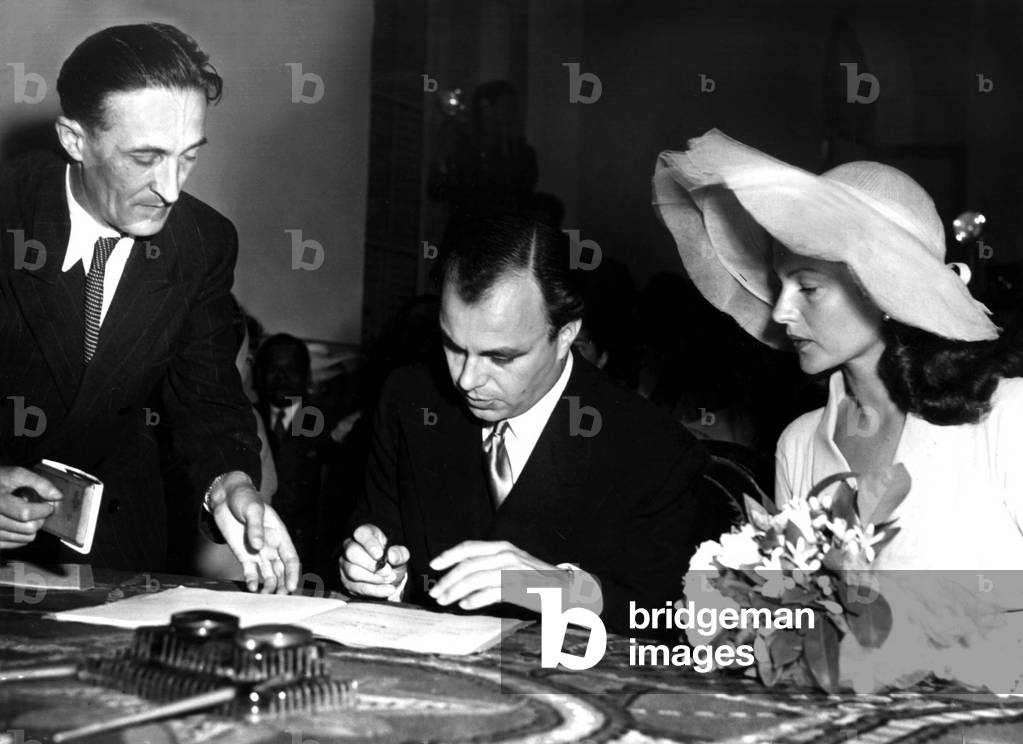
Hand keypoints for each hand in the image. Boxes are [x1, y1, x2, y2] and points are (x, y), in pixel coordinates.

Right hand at [0, 466, 61, 549]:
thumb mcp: (15, 475)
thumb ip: (38, 483)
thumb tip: (56, 496)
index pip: (25, 513)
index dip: (43, 509)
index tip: (48, 505)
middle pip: (29, 528)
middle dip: (40, 517)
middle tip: (38, 508)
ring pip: (27, 537)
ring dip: (33, 526)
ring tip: (25, 513)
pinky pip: (18, 543)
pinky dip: (24, 534)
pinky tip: (19, 522)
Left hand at [210, 472, 299, 593]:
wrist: (226, 497)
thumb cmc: (245, 499)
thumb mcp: (252, 510)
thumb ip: (256, 528)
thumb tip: (257, 547)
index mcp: (279, 534)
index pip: (290, 558)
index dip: (292, 573)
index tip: (290, 587)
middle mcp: (271, 546)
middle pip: (281, 570)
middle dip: (282, 584)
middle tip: (278, 598)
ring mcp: (257, 551)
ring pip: (268, 573)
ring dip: (268, 585)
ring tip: (265, 596)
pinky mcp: (243, 555)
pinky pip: (250, 571)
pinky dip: (252, 580)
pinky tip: (252, 588)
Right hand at [339, 523, 408, 598]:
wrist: (389, 578)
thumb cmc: (392, 561)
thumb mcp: (401, 555)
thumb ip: (399, 554)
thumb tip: (392, 555)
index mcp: (365, 534)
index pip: (361, 533)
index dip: (369, 544)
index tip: (380, 555)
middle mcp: (351, 546)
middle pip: (352, 552)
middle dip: (371, 564)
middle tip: (388, 571)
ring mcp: (346, 564)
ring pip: (352, 571)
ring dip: (374, 578)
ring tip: (390, 579)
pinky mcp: (347, 581)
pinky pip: (357, 587)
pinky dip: (375, 590)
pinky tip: (387, 589)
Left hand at [428, 540, 558, 611]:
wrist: (564, 588)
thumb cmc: (534, 579)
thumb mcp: (511, 565)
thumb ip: (489, 566)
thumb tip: (461, 576)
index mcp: (503, 547)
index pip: (470, 547)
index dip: (449, 555)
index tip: (433, 564)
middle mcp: (507, 556)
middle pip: (469, 565)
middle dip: (448, 579)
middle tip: (434, 592)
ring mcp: (513, 571)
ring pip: (476, 579)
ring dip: (456, 591)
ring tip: (444, 600)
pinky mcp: (520, 588)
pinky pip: (492, 593)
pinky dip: (476, 600)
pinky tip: (465, 605)